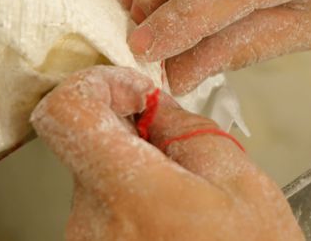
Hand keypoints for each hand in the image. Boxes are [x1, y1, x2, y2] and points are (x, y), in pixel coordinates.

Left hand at [31, 66, 302, 240]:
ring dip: (135, 171)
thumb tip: (155, 106)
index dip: (98, 84)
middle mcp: (92, 226)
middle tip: (184, 152)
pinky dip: (133, 203)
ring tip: (189, 201)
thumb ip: (188, 131)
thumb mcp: (243, 183)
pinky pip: (101, 212)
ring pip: (95, 178)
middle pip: (86, 145)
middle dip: (132, 133)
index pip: (67, 114)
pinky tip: (174, 223)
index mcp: (132, 196)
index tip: (136, 93)